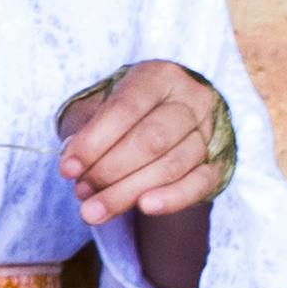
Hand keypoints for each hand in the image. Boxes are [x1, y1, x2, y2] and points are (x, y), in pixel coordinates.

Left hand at [54, 60, 234, 227]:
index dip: (94, 141)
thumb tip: (73, 164)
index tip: (67, 168)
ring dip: (129, 191)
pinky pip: (199, 184)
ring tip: (95, 210)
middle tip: (81, 193)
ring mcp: (209, 131)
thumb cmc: (126, 111)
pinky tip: (145, 207)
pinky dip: (172, 198)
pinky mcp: (219, 162)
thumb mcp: (102, 105)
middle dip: (109, 171)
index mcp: (158, 76)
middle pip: (151, 139)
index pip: (126, 108)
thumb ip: (86, 129)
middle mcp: (190, 99)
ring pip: (172, 165)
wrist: (170, 115)